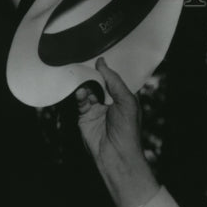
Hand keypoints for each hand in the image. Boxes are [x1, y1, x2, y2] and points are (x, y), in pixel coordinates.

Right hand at [75, 58, 158, 206]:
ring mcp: (96, 108)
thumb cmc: (128, 128)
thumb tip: (102, 62)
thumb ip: (114, 81)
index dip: (106, 69)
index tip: (96, 53)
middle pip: (98, 82)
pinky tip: (80, 93)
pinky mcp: (84, 116)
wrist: (116, 154)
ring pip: (87, 90)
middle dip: (91, 74)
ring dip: (84, 84)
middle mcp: (110, 101)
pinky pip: (79, 101)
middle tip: (83, 62)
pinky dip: (78, 95)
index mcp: (123, 97)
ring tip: (80, 78)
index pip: (113, 78)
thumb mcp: (126, 100)